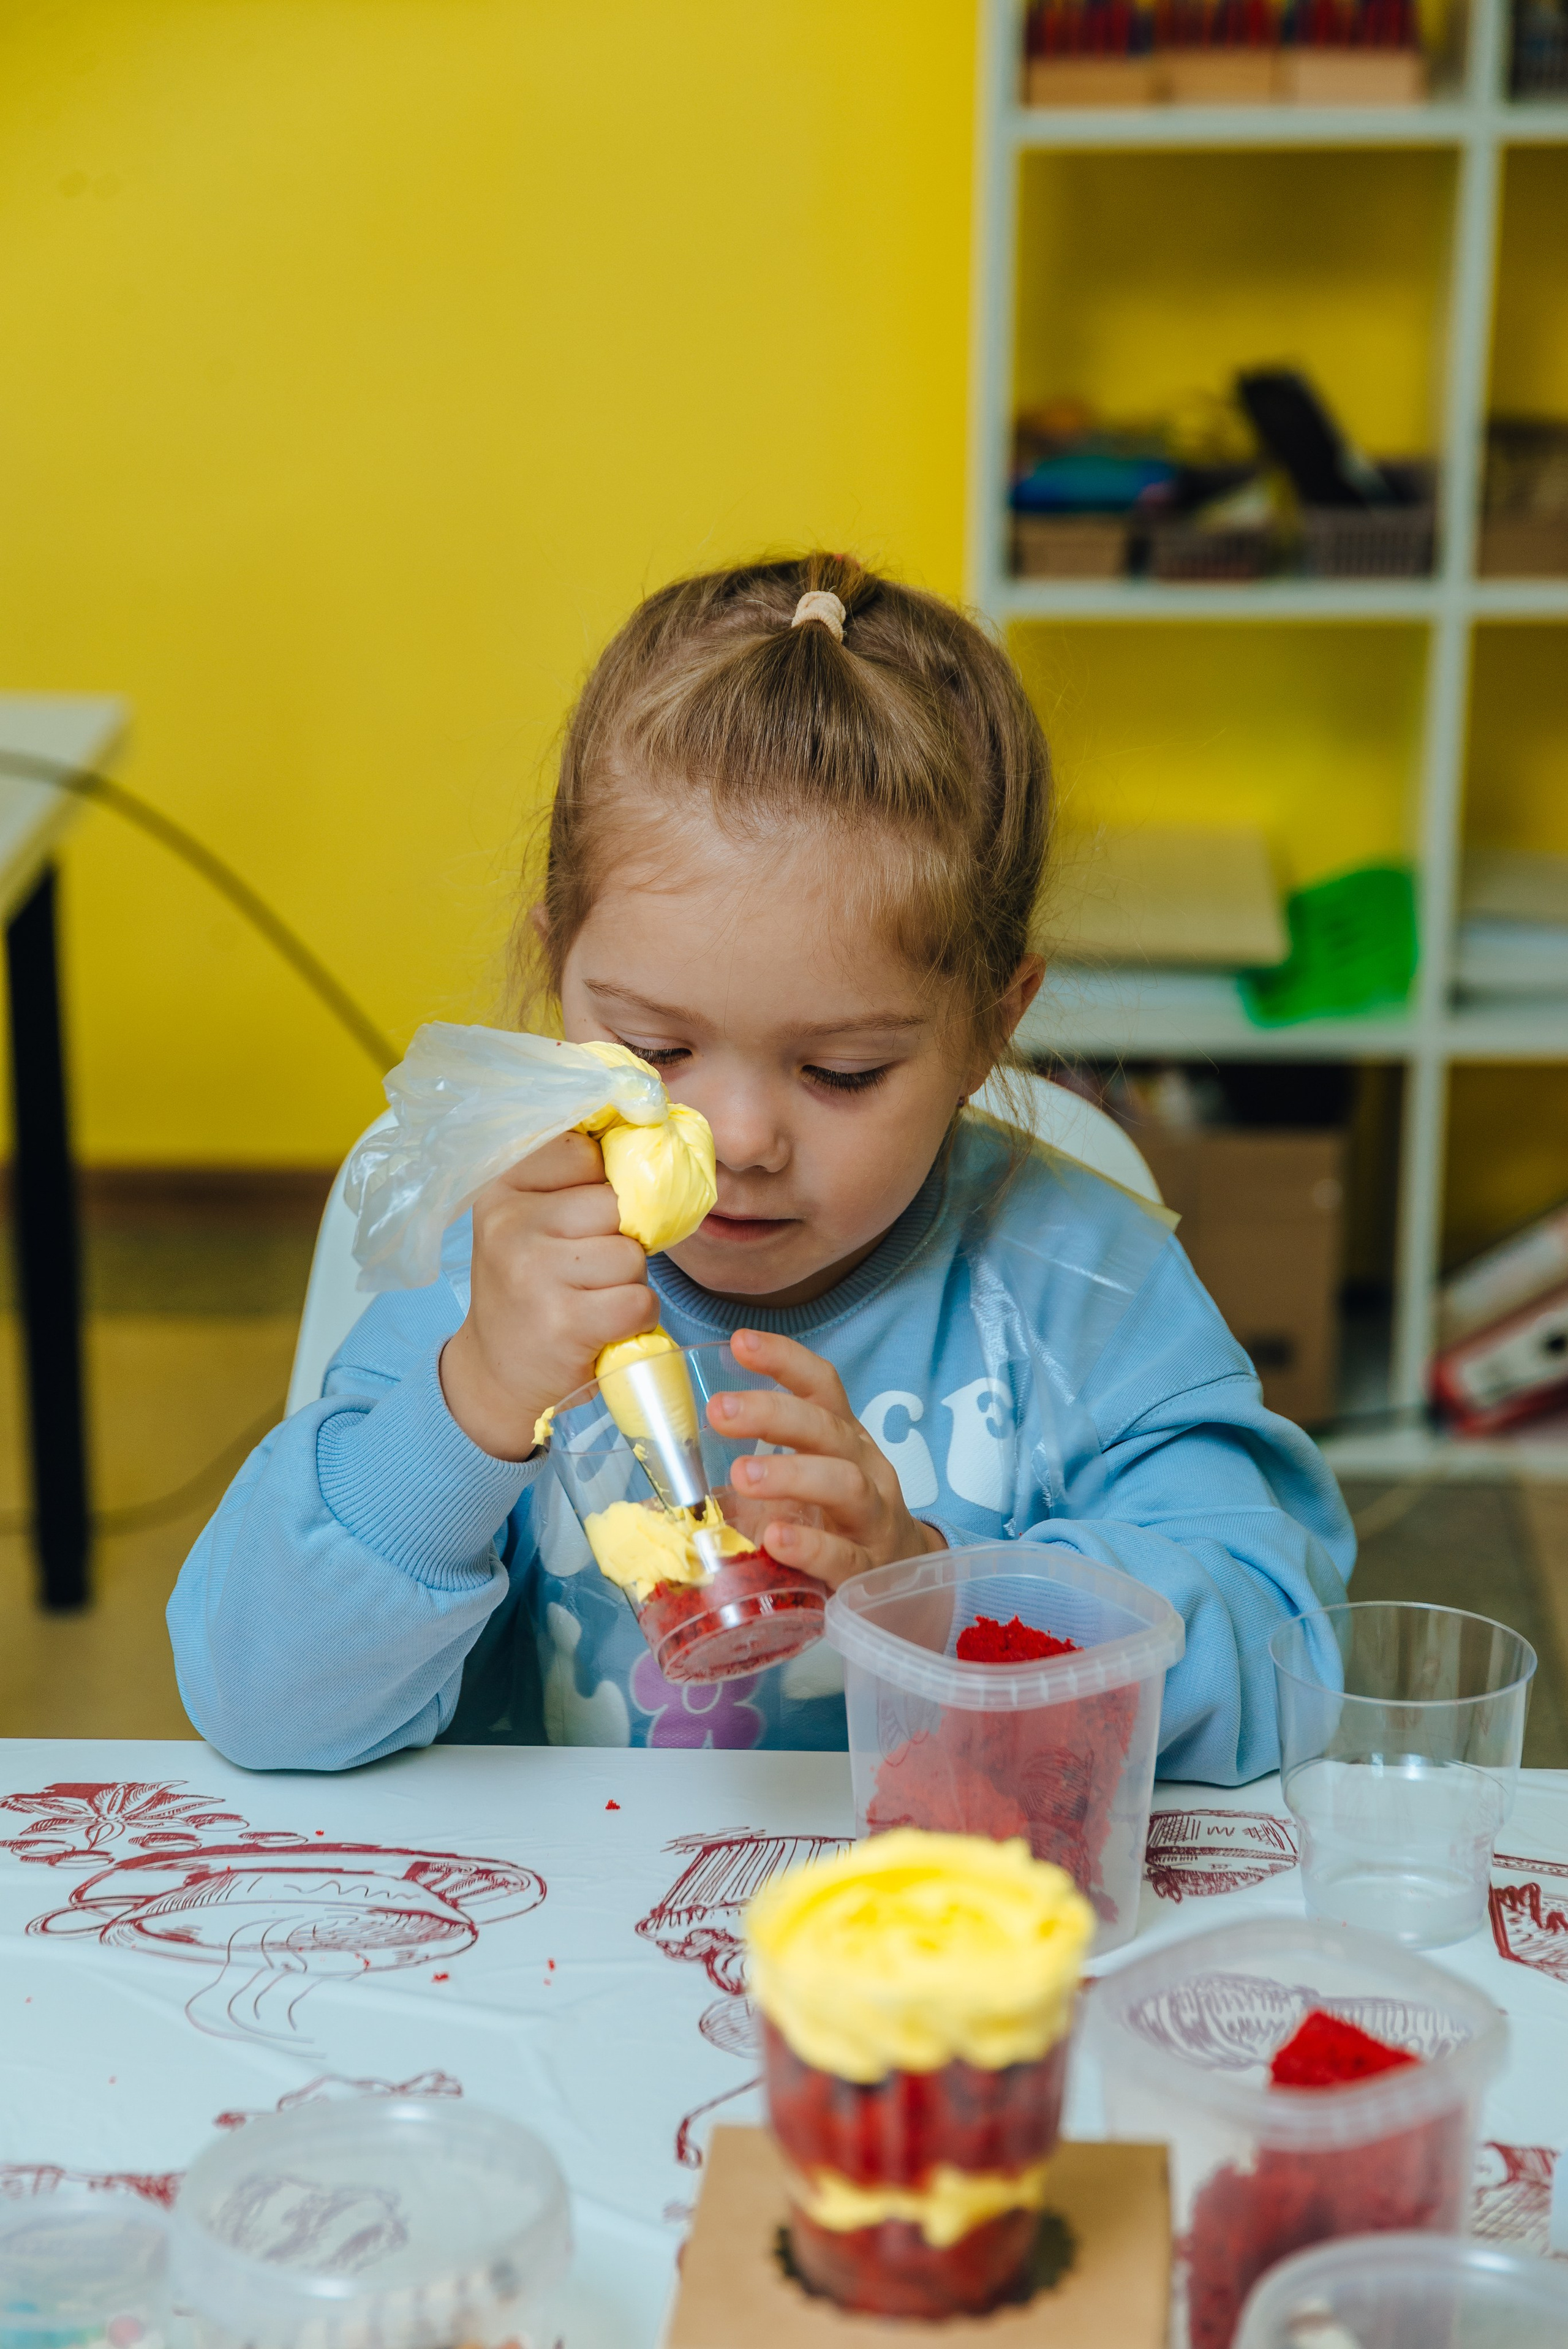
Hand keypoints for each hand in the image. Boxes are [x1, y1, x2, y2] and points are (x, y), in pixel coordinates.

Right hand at [440, 1131, 657, 1459]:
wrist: (497, 1375)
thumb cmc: (529, 1290)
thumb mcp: (530, 1225)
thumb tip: (651, 1135)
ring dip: (630, 1281)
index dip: (605, 1180)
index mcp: (503, 1190)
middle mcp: (512, 1226)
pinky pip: (639, 1300)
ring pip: (632, 1255)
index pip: (582, 1150)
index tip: (592, 1212)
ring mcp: (535, 1274)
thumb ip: (574, 1184)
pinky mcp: (564, 1322)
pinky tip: (605, 1325)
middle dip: (621, 1237)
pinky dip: (636, 1317)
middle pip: (616, 1204)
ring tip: (594, 1298)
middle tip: (592, 1268)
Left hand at [708, 1328, 945, 1591]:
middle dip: (773, 1414)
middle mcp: (865, 1468)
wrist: (901, 1586)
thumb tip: (664, 1483)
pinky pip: (845, 1556)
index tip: (740, 1343)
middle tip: (719, 1411)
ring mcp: (874, 1519)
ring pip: (845, 1483)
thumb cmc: (836, 1525)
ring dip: (791, 1474)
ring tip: (742, 1476)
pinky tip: (777, 1539)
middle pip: (827, 1428)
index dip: (786, 1360)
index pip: (822, 1386)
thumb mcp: (803, 1487)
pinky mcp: (871, 1571)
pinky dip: (811, 1545)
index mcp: (843, 1440)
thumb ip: (748, 1477)